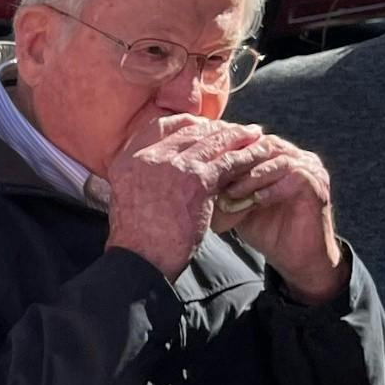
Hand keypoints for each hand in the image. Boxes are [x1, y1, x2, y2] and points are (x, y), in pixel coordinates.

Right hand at [102, 116, 270, 276]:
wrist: (141, 260)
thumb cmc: (136, 240)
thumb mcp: (126, 198)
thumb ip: (141, 178)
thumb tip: (160, 171)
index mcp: (128, 159)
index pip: (161, 126)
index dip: (187, 124)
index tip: (203, 127)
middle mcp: (149, 156)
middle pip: (191, 130)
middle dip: (216, 129)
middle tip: (236, 130)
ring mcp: (174, 166)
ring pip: (213, 142)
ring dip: (237, 136)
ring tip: (254, 135)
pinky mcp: (198, 180)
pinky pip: (229, 161)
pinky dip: (246, 156)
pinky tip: (259, 155)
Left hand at [209, 134, 343, 304]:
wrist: (295, 257)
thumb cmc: (265, 229)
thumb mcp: (237, 204)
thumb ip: (222, 187)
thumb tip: (190, 178)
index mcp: (275, 155)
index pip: (248, 140)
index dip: (225, 150)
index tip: (201, 163)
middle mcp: (294, 156)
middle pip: (261, 144)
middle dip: (236, 159)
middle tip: (214, 175)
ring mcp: (309, 167)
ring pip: (276, 158)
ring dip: (251, 175)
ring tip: (232, 191)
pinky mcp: (317, 184)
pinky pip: (294, 177)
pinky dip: (272, 187)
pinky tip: (256, 200)